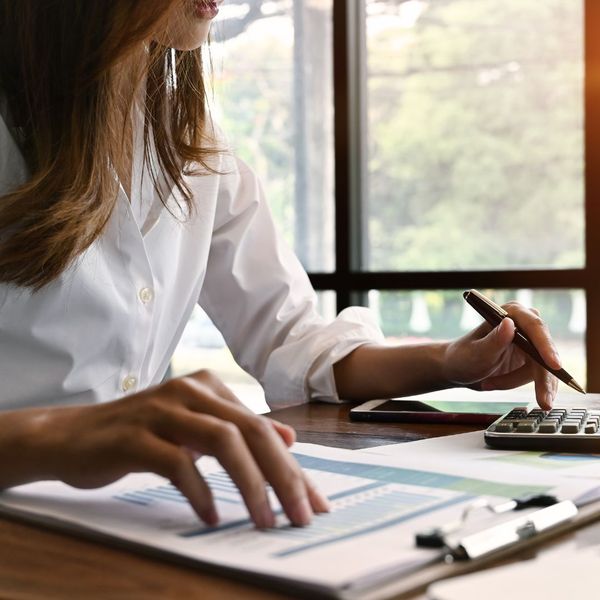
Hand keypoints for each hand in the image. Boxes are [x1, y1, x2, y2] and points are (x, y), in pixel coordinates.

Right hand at [3, 370, 328, 527]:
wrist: (71, 435)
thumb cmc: (140, 435)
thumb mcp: (195, 428)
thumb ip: (238, 430)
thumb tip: (288, 438)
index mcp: (209, 388)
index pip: (262, 428)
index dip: (293, 467)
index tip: (314, 503)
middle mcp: (190, 391)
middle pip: (250, 431)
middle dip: (283, 476)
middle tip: (300, 516)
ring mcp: (162, 410)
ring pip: (222, 441)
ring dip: (249, 484)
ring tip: (263, 520)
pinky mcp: (135, 436)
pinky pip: (177, 463)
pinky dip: (200, 492)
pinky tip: (210, 517)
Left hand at [442, 301, 560, 409]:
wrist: (457, 370)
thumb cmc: (462, 357)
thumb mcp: (476, 352)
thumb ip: (494, 340)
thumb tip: (510, 324)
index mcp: (510, 313)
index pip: (535, 327)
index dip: (546, 346)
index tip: (554, 365)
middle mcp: (523, 324)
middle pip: (544, 351)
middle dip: (542, 378)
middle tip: (544, 402)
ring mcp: (529, 342)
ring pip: (542, 368)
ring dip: (515, 381)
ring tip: (489, 384)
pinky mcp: (531, 359)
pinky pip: (536, 376)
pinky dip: (516, 384)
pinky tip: (495, 384)